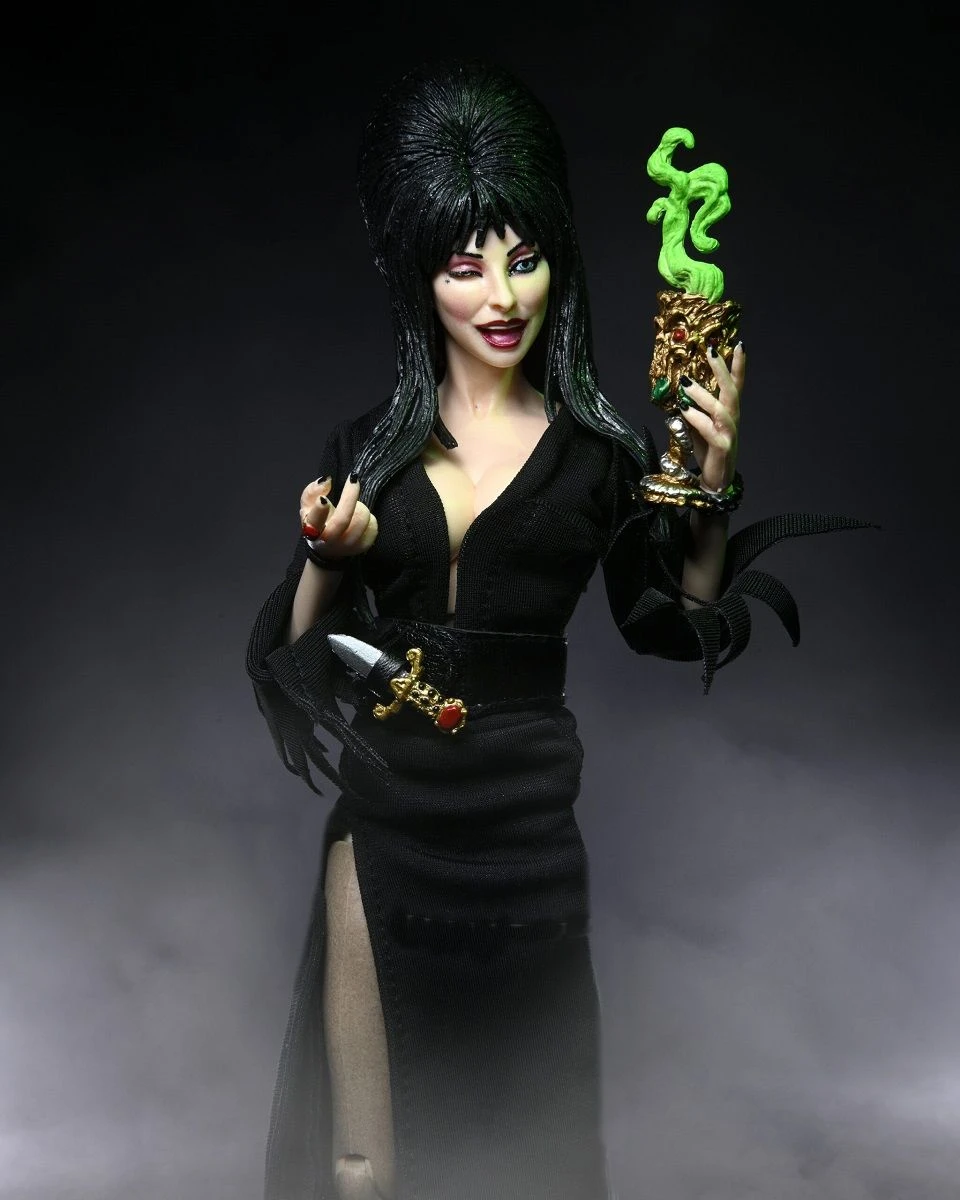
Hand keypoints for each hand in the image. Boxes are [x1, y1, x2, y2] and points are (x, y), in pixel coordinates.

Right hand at [299, 475, 378, 556]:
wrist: (329, 549)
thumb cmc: (318, 523)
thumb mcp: (307, 507)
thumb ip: (312, 491)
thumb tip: (326, 480)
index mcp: (313, 531)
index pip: (315, 522)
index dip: (319, 511)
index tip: (324, 499)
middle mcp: (330, 541)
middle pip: (342, 519)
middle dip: (349, 496)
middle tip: (353, 480)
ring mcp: (348, 546)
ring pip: (361, 519)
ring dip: (359, 507)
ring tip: (354, 507)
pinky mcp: (363, 547)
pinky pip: (373, 525)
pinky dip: (369, 517)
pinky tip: (360, 519)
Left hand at [679, 343, 743, 491]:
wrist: (715, 481)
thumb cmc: (708, 453)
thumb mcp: (698, 428)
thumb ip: (693, 411)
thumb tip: (679, 394)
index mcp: (729, 413)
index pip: (736, 385)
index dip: (738, 366)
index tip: (739, 344)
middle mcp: (733, 420)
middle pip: (731, 390)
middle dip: (722, 369)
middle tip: (711, 351)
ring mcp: (729, 433)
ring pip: (720, 408)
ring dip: (703, 395)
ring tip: (687, 384)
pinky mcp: (722, 447)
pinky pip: (709, 429)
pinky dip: (696, 418)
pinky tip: (684, 410)